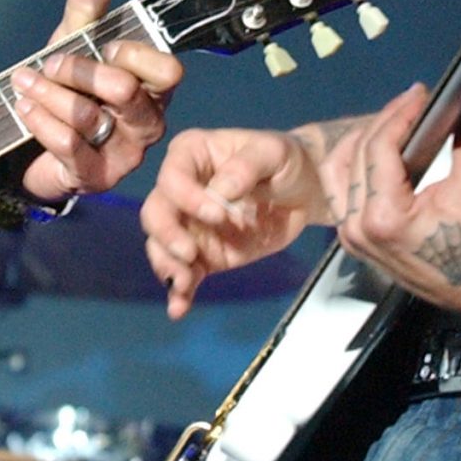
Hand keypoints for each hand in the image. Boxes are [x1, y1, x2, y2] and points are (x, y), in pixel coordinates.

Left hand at [5, 0, 180, 202]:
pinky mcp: (95, 176)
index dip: (133, 54)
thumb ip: (87, 11)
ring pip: (89, 116)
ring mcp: (124, 153)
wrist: (31, 151)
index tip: (102, 45)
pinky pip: (68, 143)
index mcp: (151, 87)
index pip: (167, 70)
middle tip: (50, 63)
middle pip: (125, 90)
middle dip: (81, 71)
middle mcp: (146, 122)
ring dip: (49, 92)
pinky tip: (24, 106)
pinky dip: (40, 119)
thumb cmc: (67, 94)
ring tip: (23, 81)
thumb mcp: (73, 47)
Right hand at [142, 126, 317, 317]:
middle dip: (167, 236)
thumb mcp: (272, 152)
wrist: (305, 191)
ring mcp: (190, 225)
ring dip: (168, 266)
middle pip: (155, 213)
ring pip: (161, 246)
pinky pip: (184, 273)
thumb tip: (222, 190)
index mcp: (191, 154)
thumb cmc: (284, 160)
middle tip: (191, 254)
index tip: (218, 215)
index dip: (188, 198)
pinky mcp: (204, 255)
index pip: (172, 177)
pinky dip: (179, 292)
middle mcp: (181, 190)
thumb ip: (246, 166)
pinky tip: (179, 308)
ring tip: (185, 282)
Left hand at [323, 84, 460, 320]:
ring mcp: (350, 236)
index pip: (378, 148)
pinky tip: (378, 150)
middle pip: (356, 155)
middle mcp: (356, 227)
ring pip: (337, 171)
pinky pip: (341, 191)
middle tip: (411, 102)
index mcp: (383, 217)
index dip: (399, 114)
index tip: (420, 94)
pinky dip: (355, 165)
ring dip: (362, 141)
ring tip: (391, 122)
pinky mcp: (354, 239)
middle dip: (385, 122)